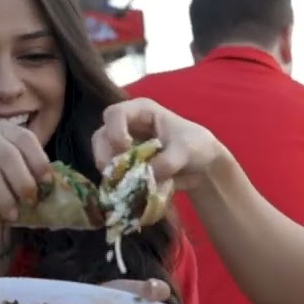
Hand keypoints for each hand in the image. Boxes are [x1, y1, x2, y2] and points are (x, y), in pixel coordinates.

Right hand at [0, 122, 51, 220]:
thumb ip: (15, 169)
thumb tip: (42, 191)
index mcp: (2, 130)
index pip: (26, 139)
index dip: (39, 160)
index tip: (47, 183)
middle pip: (9, 156)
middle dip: (23, 181)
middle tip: (30, 202)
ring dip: (2, 193)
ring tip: (11, 214)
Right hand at [94, 98, 224, 190]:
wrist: (203, 164)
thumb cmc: (195, 145)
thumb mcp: (185, 151)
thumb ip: (167, 162)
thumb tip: (146, 176)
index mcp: (141, 111)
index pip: (114, 114)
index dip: (115, 131)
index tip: (126, 149)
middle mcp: (127, 126)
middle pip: (101, 136)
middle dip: (106, 156)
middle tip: (117, 174)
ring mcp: (124, 147)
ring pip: (102, 157)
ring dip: (111, 173)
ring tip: (126, 185)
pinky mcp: (126, 166)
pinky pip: (113, 174)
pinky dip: (120, 184)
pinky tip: (133, 191)